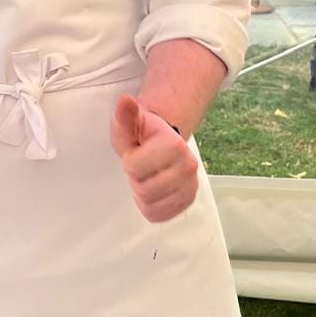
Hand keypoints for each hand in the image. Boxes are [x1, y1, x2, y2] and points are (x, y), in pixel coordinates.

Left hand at [110, 94, 198, 223]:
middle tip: (141, 167)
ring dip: (141, 194)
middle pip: (144, 190)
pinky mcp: (187, 201)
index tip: (136, 152)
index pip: (134, 167)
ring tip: (146, 177)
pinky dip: (150, 207)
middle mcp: (189, 165)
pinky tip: (152, 192)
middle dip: (135, 179)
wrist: (160, 145)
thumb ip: (125, 115)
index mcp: (174, 144)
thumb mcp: (128, 123)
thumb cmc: (140, 134)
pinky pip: (159, 215)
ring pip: (151, 204)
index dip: (129, 161)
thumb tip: (125, 101)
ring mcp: (191, 185)